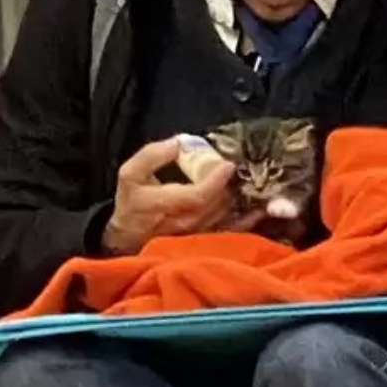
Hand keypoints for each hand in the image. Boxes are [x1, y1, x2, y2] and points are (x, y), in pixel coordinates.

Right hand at [102, 137, 239, 254]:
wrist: (127, 237)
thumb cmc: (132, 203)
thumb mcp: (130, 173)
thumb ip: (152, 155)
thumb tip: (179, 143)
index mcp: (162, 205)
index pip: (197, 196)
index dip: (215, 180)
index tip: (227, 165)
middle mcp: (181, 224)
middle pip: (215, 205)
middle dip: (227, 185)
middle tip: (232, 169)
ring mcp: (193, 237)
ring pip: (223, 217)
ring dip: (235, 198)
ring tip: (240, 181)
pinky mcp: (202, 243)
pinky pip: (229, 233)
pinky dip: (246, 221)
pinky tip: (258, 209)